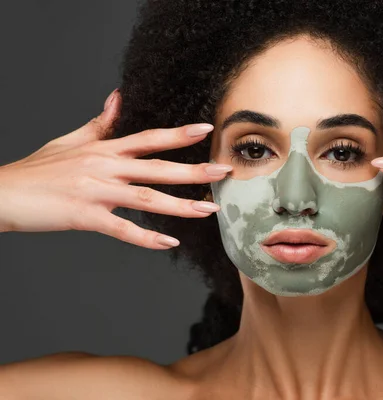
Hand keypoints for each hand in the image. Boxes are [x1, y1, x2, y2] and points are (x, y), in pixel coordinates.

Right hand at [0, 89, 231, 249]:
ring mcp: (95, 191)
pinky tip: (168, 242)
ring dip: (180, 205)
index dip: (178, 134)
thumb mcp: (71, 140)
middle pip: (157, 168)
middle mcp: (104, 167)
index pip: (148, 138)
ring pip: (146, 198)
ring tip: (208, 210)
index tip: (206, 129)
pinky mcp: (83, 216)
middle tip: (224, 171)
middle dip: (194, 171)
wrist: (2, 193)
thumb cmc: (38, 170)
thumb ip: (100, 123)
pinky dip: (146, 237)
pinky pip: (121, 229)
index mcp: (104, 149)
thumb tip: (118, 97)